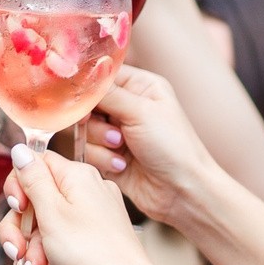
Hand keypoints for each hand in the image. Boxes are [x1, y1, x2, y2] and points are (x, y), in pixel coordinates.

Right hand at [0, 147, 159, 264]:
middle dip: (23, 228)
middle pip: (38, 197)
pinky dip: (54, 257)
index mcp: (78, 176)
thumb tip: (21, 150)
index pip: (36, 164)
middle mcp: (88, 190)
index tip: (18, 209)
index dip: (19, 186)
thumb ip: (33, 179)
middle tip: (19, 251)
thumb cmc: (91, 253)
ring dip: (36, 248)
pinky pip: (65, 240)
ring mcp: (94, 215)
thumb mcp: (52, 213)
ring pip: (49, 223)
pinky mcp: (97, 238)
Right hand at [65, 64, 217, 222]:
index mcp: (141, 87)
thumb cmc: (173, 146)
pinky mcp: (109, 156)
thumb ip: (107, 93)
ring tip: (122, 149)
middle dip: (95, 120)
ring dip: (101, 142)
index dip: (89, 88)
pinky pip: (88, 151)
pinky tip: (122, 166)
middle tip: (114, 132)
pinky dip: (102, 159)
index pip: (103, 76)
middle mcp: (128, 106)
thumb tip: (81, 74)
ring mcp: (118, 132)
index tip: (83, 100)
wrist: (182, 190)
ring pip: (85, 129)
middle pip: (88, 103)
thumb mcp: (141, 111)